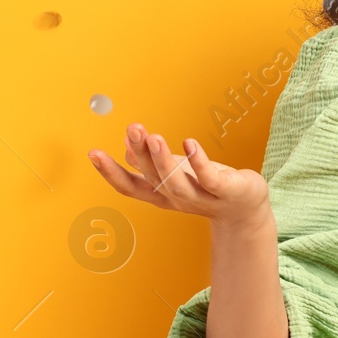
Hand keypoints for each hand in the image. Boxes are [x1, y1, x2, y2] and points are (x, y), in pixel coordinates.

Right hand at [88, 123, 270, 225]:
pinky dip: (198, 161)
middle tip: (132, 129)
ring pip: (177, 183)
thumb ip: (150, 164)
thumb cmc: (206, 185)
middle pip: (153, 180)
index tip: (93, 153)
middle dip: (141, 155)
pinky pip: (209, 178)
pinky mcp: (225, 191)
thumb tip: (127, 146)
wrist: (244, 208)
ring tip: (154, 137)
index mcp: (160, 194)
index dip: (111, 172)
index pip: (130, 187)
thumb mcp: (174, 173)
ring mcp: (201, 198)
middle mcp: (177, 199)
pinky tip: (190, 143)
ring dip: (163, 160)